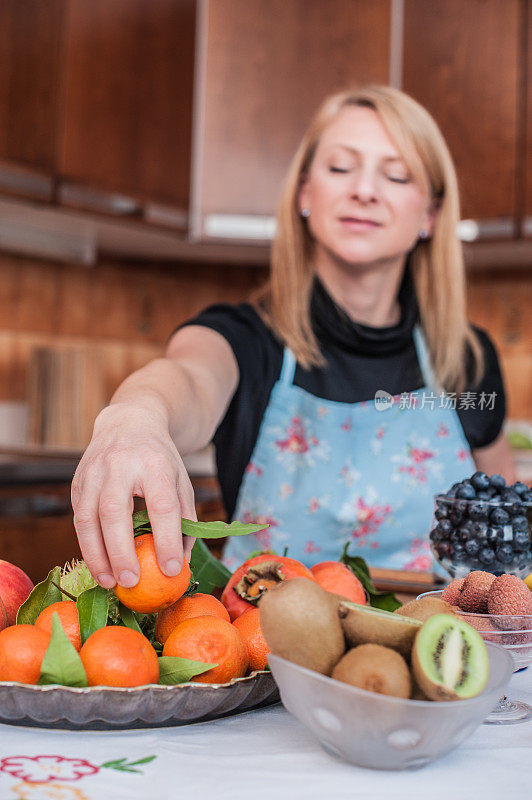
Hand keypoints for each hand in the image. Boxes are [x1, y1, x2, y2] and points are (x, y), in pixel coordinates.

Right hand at [71, 403, 195, 589]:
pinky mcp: (77, 481)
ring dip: (96, 555)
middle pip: (115, 512)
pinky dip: (87, 545)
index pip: (161, 505)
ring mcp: (94, 472)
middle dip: (121, 551)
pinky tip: (99, 565)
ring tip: (109, 582)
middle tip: (131, 582)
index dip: (167, 539)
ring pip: (87, 518)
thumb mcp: (182, 481)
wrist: (129, 423)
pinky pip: (78, 518)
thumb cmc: (160, 460)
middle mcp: (120, 465)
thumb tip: (179, 564)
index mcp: (154, 464)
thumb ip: (185, 520)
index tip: (172, 569)